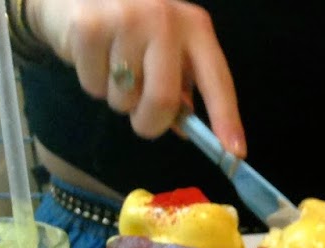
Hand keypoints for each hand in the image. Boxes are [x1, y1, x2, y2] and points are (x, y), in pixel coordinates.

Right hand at [26, 0, 242, 151]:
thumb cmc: (130, 28)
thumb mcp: (166, 50)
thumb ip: (180, 87)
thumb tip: (185, 128)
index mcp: (194, 27)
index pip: (217, 80)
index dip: (226, 119)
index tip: (235, 153)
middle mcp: (165, 18)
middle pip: (164, 99)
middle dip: (151, 123)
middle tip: (142, 121)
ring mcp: (126, 18)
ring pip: (124, 97)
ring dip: (117, 99)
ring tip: (112, 69)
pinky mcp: (89, 25)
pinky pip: (94, 84)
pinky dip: (92, 83)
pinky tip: (91, 56)